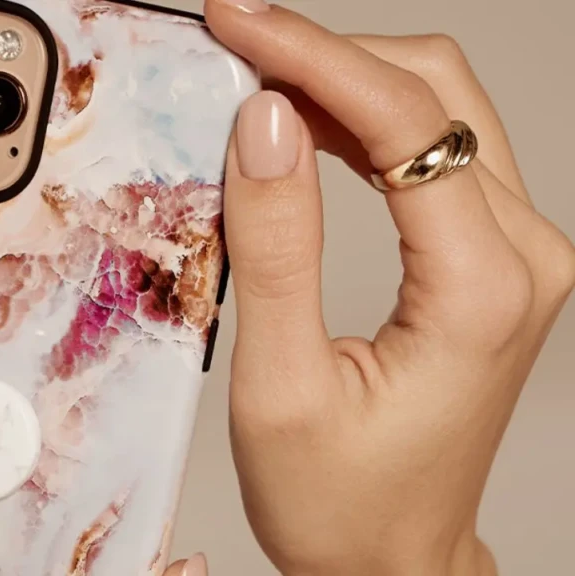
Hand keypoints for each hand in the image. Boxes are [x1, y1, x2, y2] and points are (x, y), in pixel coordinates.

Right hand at [203, 1, 574, 574]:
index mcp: (482, 288)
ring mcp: (515, 255)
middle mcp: (522, 257)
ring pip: (437, 109)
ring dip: (344, 80)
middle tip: (236, 44)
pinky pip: (432, 153)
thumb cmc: (341, 499)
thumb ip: (277, 246)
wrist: (390, 556)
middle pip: (434, 91)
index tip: (236, 24)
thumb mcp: (282, 383)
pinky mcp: (489, 260)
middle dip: (328, 54)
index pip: (402, 122)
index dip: (311, 56)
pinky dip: (363, 122)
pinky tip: (305, 125)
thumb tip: (264, 126)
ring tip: (256, 78)